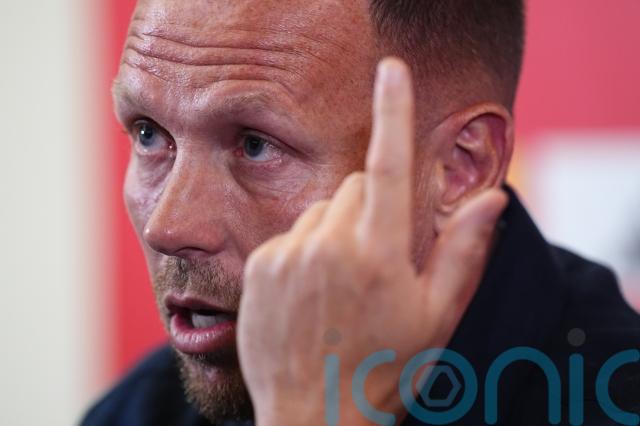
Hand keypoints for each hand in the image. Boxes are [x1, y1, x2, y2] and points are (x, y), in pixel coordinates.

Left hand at [237, 58, 507, 425]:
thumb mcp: (435, 317)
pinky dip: (304, 247)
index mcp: (379, 255)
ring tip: (341, 281)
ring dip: (337, 229)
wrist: (314, 416)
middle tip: (377, 258)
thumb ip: (463, 251)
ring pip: (322, 209)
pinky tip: (310, 289)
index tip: (392, 71)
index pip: (391, 167)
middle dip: (374, 207)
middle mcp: (329, 246)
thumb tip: (492, 198)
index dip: (394, 112)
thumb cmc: (383, 371)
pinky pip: (290, 233)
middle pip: (357, 186)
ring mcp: (288, 254)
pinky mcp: (259, 265)